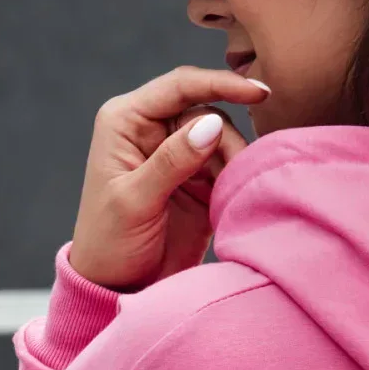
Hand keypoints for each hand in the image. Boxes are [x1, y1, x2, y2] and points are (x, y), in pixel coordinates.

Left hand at [68, 66, 268, 290]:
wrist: (118, 285)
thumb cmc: (110, 242)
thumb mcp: (134, 201)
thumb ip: (172, 161)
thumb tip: (211, 123)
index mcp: (126, 121)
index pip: (179, 86)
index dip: (220, 84)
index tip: (258, 93)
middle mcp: (153, 130)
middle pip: (207, 112)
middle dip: (226, 139)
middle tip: (234, 174)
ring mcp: (177, 155)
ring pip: (223, 139)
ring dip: (233, 161)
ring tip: (228, 194)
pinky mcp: (198, 181)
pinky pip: (228, 166)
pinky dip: (236, 178)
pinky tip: (232, 198)